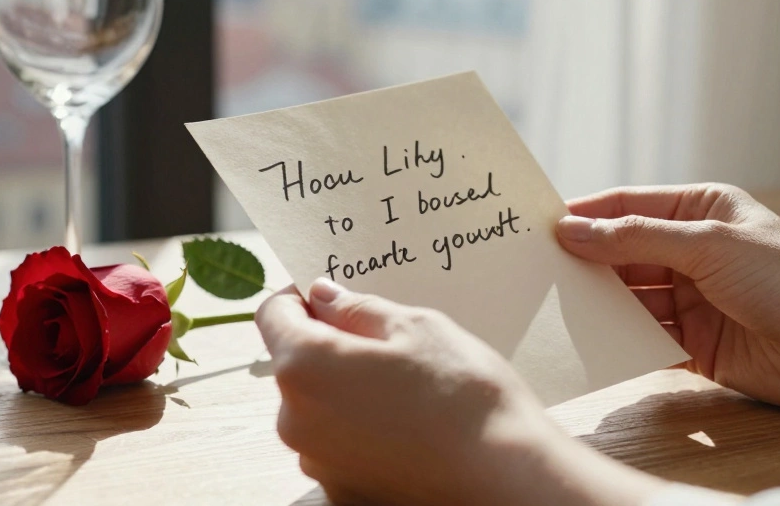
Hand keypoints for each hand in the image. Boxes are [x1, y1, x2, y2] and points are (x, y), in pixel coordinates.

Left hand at [256, 280, 663, 505]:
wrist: (506, 481)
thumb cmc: (465, 397)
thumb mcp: (417, 328)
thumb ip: (358, 309)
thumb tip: (324, 297)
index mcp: (305, 368)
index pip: (273, 315)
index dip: (300, 296)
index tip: (331, 293)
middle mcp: (295, 421)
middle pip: (297, 365)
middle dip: (333, 345)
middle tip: (391, 341)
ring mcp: (317, 463)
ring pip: (320, 407)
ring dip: (349, 390)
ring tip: (411, 389)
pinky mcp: (342, 493)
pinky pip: (341, 446)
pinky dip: (365, 431)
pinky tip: (413, 427)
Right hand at [557, 183, 779, 420]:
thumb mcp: (709, 245)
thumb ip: (637, 238)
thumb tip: (572, 229)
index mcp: (701, 210)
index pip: (628, 205)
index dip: (584, 214)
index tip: (536, 224)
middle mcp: (693, 252)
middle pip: (622, 253)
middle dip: (583, 261)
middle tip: (532, 270)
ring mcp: (693, 300)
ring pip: (628, 298)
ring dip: (597, 303)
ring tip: (550, 305)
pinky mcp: (694, 346)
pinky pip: (643, 339)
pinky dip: (617, 340)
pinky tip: (587, 342)